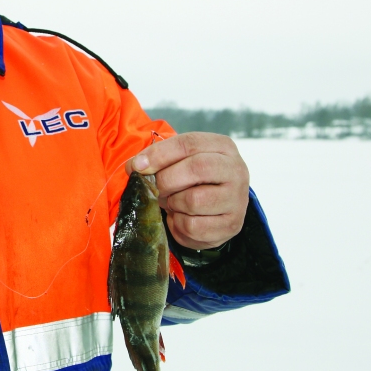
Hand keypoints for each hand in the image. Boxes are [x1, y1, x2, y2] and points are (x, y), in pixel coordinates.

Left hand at [126, 132, 248, 249]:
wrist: (216, 210)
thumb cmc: (193, 180)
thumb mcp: (179, 162)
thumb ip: (157, 159)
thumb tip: (133, 166)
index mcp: (222, 147)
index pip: (189, 143)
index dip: (159, 154)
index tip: (137, 166)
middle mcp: (236, 170)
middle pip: (195, 169)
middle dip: (166, 180)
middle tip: (155, 188)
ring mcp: (237, 199)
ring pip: (193, 200)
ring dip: (173, 204)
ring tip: (172, 203)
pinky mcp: (231, 225)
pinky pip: (193, 226)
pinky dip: (179, 224)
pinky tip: (181, 218)